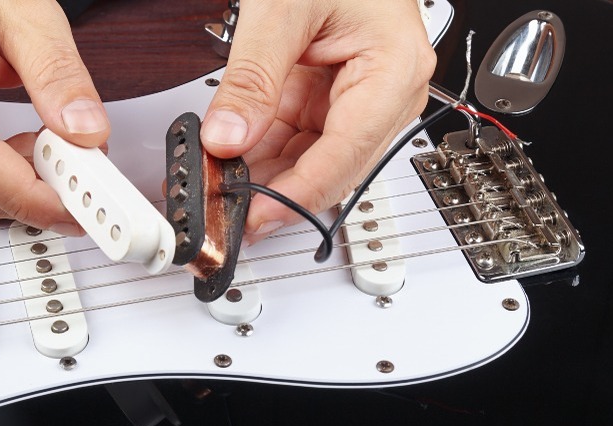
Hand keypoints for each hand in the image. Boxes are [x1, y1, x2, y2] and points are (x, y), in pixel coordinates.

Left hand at [200, 0, 435, 244]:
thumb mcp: (282, 10)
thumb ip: (253, 79)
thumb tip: (227, 137)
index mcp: (394, 70)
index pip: (345, 155)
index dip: (297, 196)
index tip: (255, 218)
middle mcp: (386, 93)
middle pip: (331, 167)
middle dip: (274, 192)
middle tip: (226, 210)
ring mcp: (361, 98)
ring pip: (312, 159)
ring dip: (265, 176)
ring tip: (218, 186)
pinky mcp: (334, 97)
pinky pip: (300, 138)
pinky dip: (264, 152)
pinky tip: (232, 163)